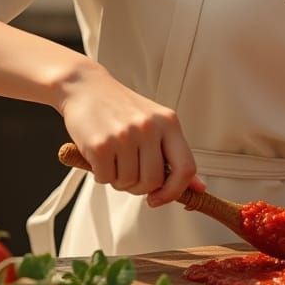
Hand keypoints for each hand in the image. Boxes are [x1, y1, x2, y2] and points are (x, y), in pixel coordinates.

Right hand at [54, 60, 205, 206]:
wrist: (86, 87)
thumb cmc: (121, 109)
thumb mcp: (155, 124)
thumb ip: (175, 156)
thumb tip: (198, 189)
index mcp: (169, 122)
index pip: (186, 168)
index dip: (175, 191)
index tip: (159, 198)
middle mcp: (149, 127)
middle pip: (153, 182)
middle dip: (138, 186)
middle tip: (128, 171)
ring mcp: (125, 135)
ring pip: (128, 183)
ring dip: (118, 180)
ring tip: (113, 159)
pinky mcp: (101, 145)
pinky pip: (105, 179)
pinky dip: (101, 175)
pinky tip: (99, 157)